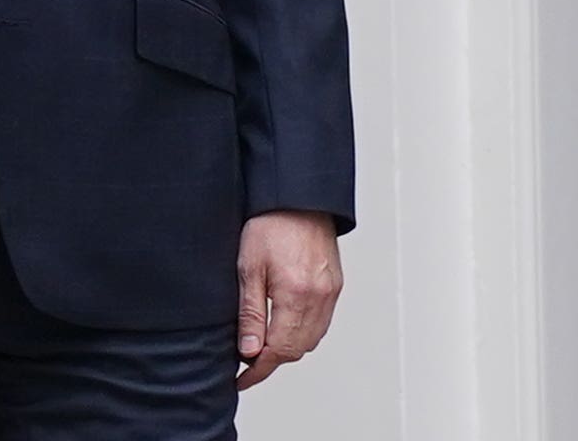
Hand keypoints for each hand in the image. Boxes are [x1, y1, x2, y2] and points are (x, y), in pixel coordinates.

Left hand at [235, 210, 341, 388]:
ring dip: (288, 348)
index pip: (278, 350)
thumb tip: (249, 352)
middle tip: (247, 360)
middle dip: (271, 361)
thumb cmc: (271, 224)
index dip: (258, 370)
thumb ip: (250, 313)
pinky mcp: (335, 286)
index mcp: (296, 294)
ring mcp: (331, 292)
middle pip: (297, 350)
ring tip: (263, 344)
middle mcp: (320, 297)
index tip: (242, 379)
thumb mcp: (249, 268)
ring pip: (311, 340)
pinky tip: (285, 326)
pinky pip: (321, 323)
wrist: (298, 197)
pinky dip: (303, 333)